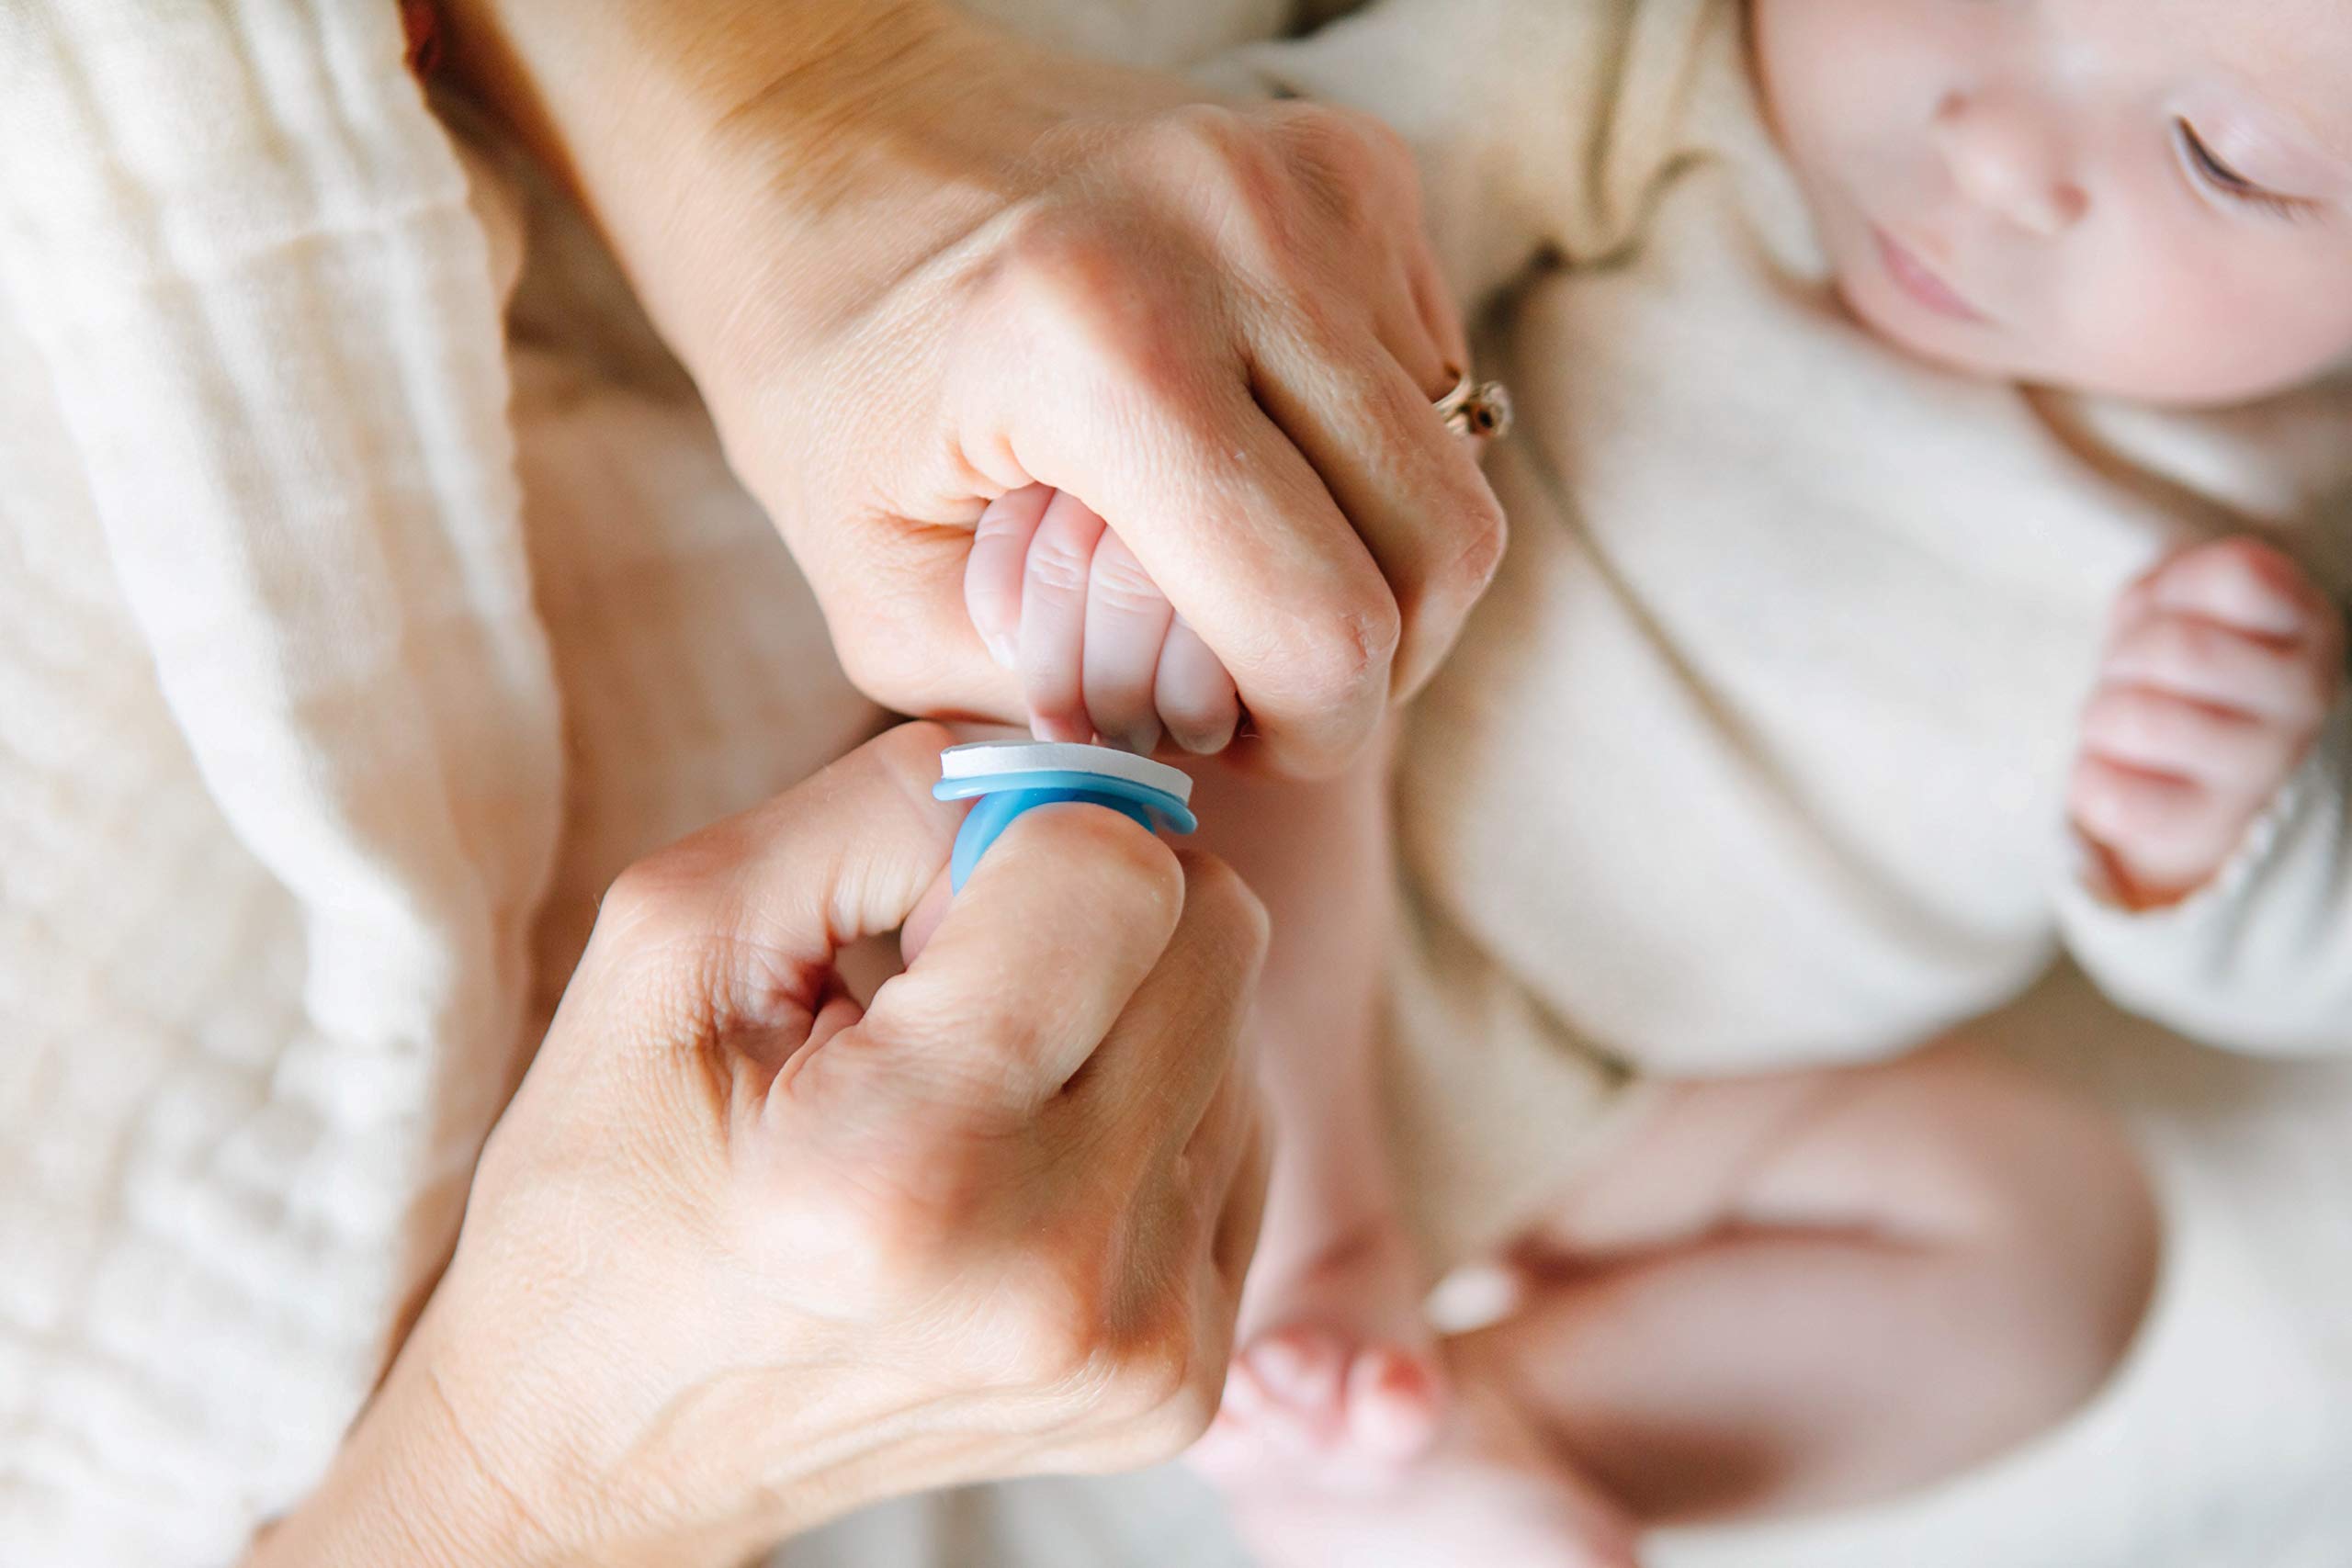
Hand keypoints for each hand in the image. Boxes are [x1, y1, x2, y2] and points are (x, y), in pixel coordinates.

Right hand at [254, 724, 1269, 1567]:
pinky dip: (1144, 1114)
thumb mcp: (677, 942)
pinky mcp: (1183, 1385)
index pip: (1121, 874)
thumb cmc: (612, 1186)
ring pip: (1242, 1031)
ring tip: (969, 1093)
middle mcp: (1057, 1275)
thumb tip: (1066, 768)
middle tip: (955, 978)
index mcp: (907, 1167)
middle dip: (1096, 908)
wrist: (605, 1447)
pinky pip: (1242, 1138)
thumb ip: (882, 804)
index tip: (927, 904)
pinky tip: (1020, 1164)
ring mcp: (1141, 1348)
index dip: (1021, 838)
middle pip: (1219, 936)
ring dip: (1122, 1016)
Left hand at [444, 0, 1502, 776]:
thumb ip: (1043, 702)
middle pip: (1440, 546)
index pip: (1321, 620)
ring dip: (1370, 563)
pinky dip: (1364, 465)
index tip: (1243, 742)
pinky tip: (1248, 458)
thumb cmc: (828, 364)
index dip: (1309, 731)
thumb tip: (1196, 749)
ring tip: (1230, 562)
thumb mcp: (876, 585)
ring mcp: (1314, 184)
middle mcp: (1239, 236)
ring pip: (1456, 470)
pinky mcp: (1358, 165)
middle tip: (1255, 682)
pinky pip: (1436, 384)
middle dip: (1368, 665)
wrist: (831, 128)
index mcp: (1100, 341)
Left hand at [2070, 537, 2344, 907]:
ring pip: (2134, 719)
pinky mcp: (2202, 826)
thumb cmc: (2186, 663)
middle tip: (2135, 675)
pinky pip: (2106, 791)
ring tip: (2126, 723)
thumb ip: (2173, 584)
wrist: (2195, 774)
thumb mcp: (2184, 599)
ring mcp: (2260, 769)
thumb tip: (2152, 619)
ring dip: (2100, 714)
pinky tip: (2122, 770)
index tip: (2179, 611)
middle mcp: (2303, 699)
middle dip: (2126, 655)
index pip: (2239, 575)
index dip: (2177, 587)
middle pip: (2174, 648)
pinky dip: (2088, 773)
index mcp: (2307, 627)